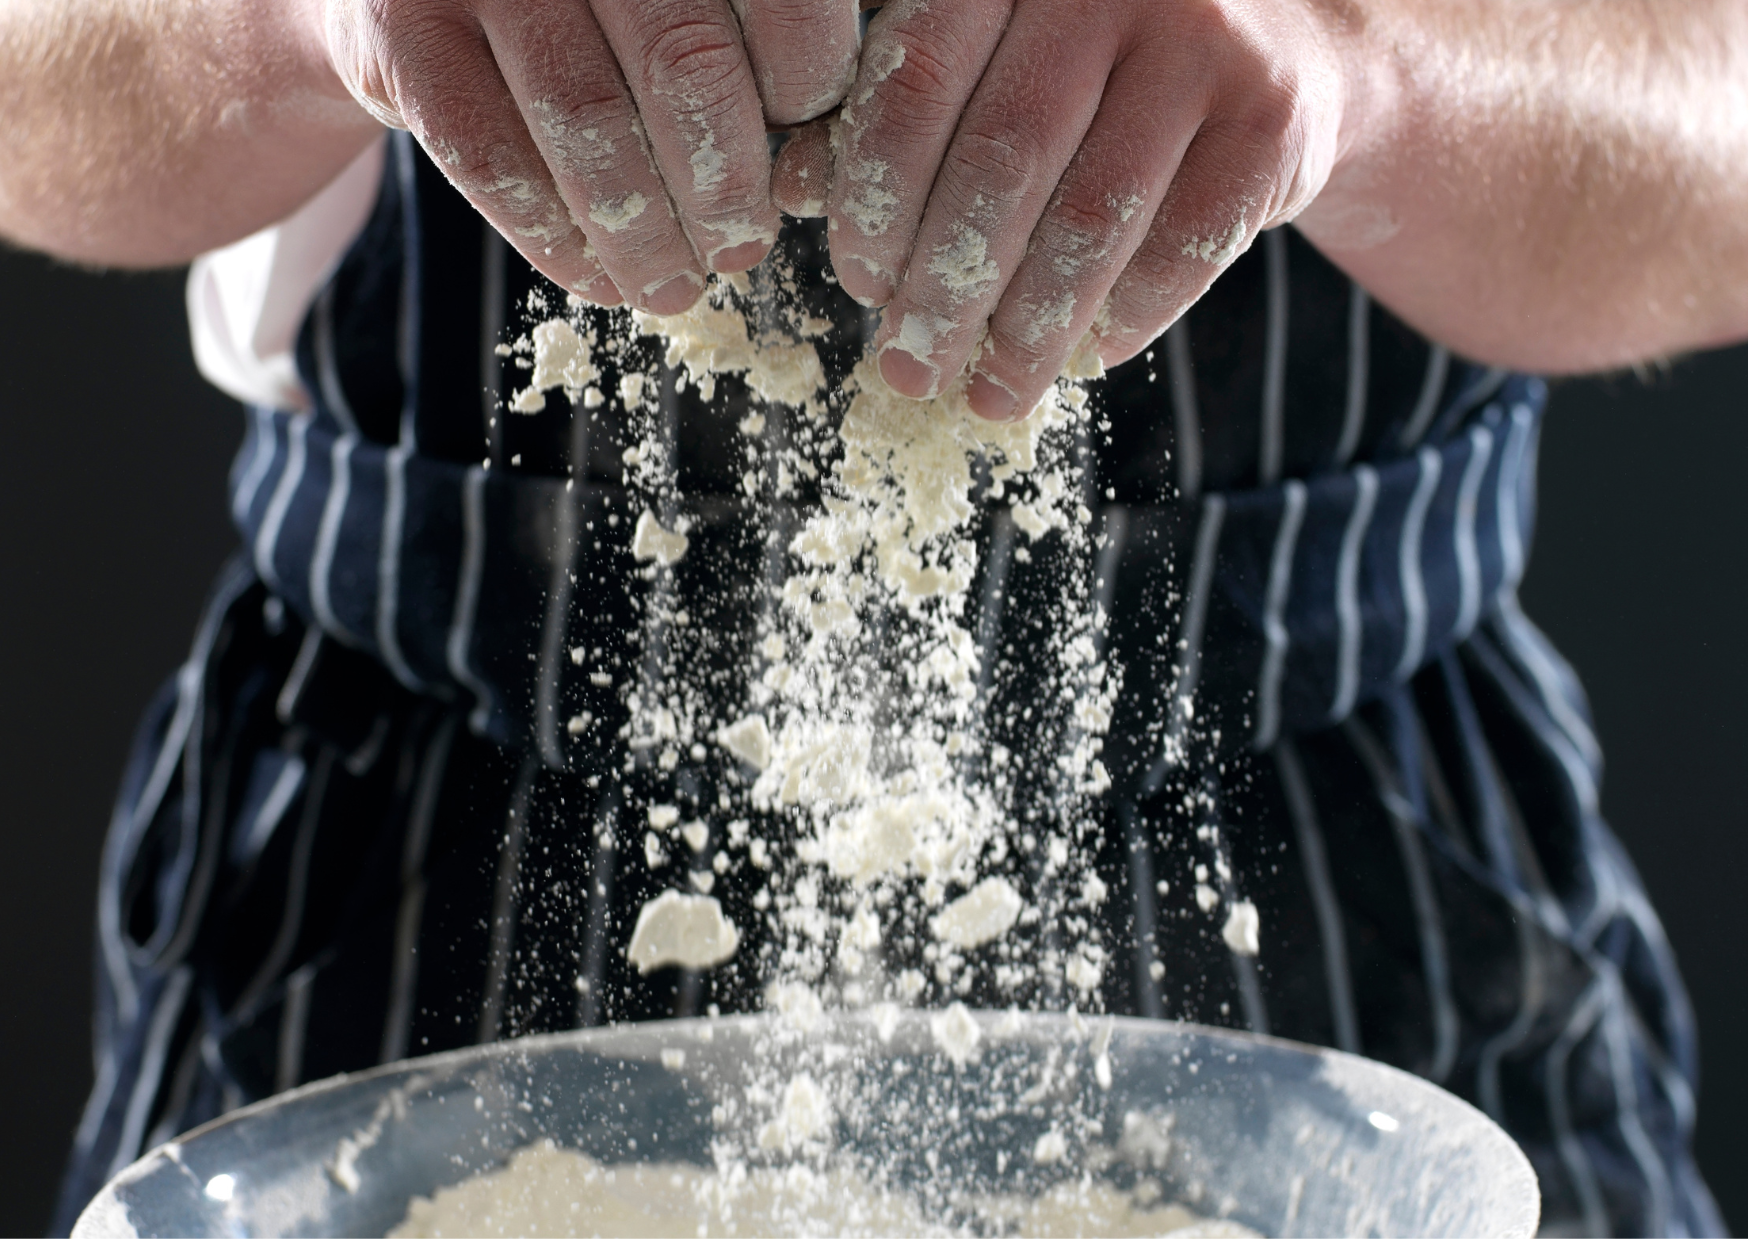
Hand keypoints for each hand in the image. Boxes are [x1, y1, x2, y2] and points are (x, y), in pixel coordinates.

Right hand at [321, 0, 858, 309]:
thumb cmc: (570, 4)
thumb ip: (734, 34)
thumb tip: (821, 150)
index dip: (807, 76)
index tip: (804, 139)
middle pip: (684, 63)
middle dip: (727, 183)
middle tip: (742, 247)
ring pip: (589, 123)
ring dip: (648, 234)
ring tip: (677, 288)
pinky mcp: (402, 36)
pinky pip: (497, 162)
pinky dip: (561, 239)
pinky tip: (600, 279)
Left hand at [777, 0, 1358, 417]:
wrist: (1289, 40)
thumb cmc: (1097, 63)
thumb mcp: (990, 61)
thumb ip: (898, 111)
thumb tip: (794, 192)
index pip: (916, 83)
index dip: (875, 201)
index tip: (860, 288)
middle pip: (1002, 160)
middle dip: (944, 288)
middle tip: (907, 369)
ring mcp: (1205, 40)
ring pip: (1090, 218)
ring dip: (1029, 330)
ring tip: (988, 395)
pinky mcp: (1272, 119)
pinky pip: (1184, 246)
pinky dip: (1126, 316)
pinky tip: (1088, 356)